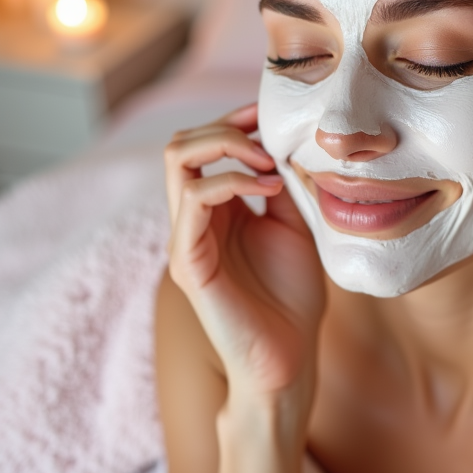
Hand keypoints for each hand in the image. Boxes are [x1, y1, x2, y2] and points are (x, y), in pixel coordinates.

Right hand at [164, 104, 324, 402]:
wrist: (290, 359)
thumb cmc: (292, 298)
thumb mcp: (295, 226)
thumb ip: (281, 187)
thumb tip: (283, 142)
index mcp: (216, 212)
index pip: (202, 147)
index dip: (232, 120)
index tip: (267, 113)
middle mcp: (193, 221)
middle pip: (181, 145)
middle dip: (224, 127)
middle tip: (267, 139)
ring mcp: (186, 240)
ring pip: (177, 162)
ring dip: (226, 146)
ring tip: (270, 163)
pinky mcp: (188, 263)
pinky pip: (194, 200)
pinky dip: (232, 181)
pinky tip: (269, 189)